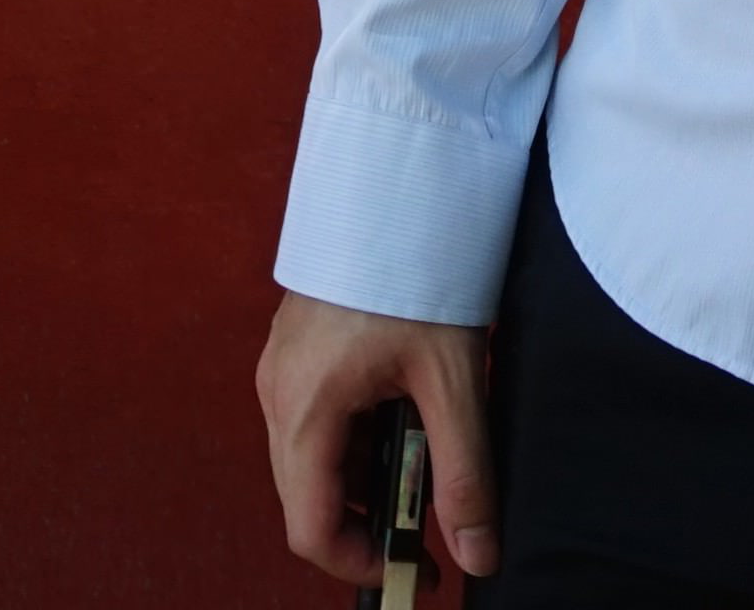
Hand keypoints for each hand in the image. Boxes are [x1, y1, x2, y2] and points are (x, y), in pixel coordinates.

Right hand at [256, 289, 499, 586]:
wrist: (393, 185)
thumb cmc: (416, 271)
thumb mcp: (453, 380)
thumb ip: (466, 474)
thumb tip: (477, 555)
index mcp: (303, 409)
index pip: (311, 529)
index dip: (362, 564)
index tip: (417, 569)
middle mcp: (276, 395)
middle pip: (308, 499)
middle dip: (368, 522)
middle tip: (432, 517)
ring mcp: (281, 371)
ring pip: (312, 460)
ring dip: (366, 476)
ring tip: (427, 449)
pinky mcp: (295, 351)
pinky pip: (315, 421)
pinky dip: (357, 438)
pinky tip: (405, 410)